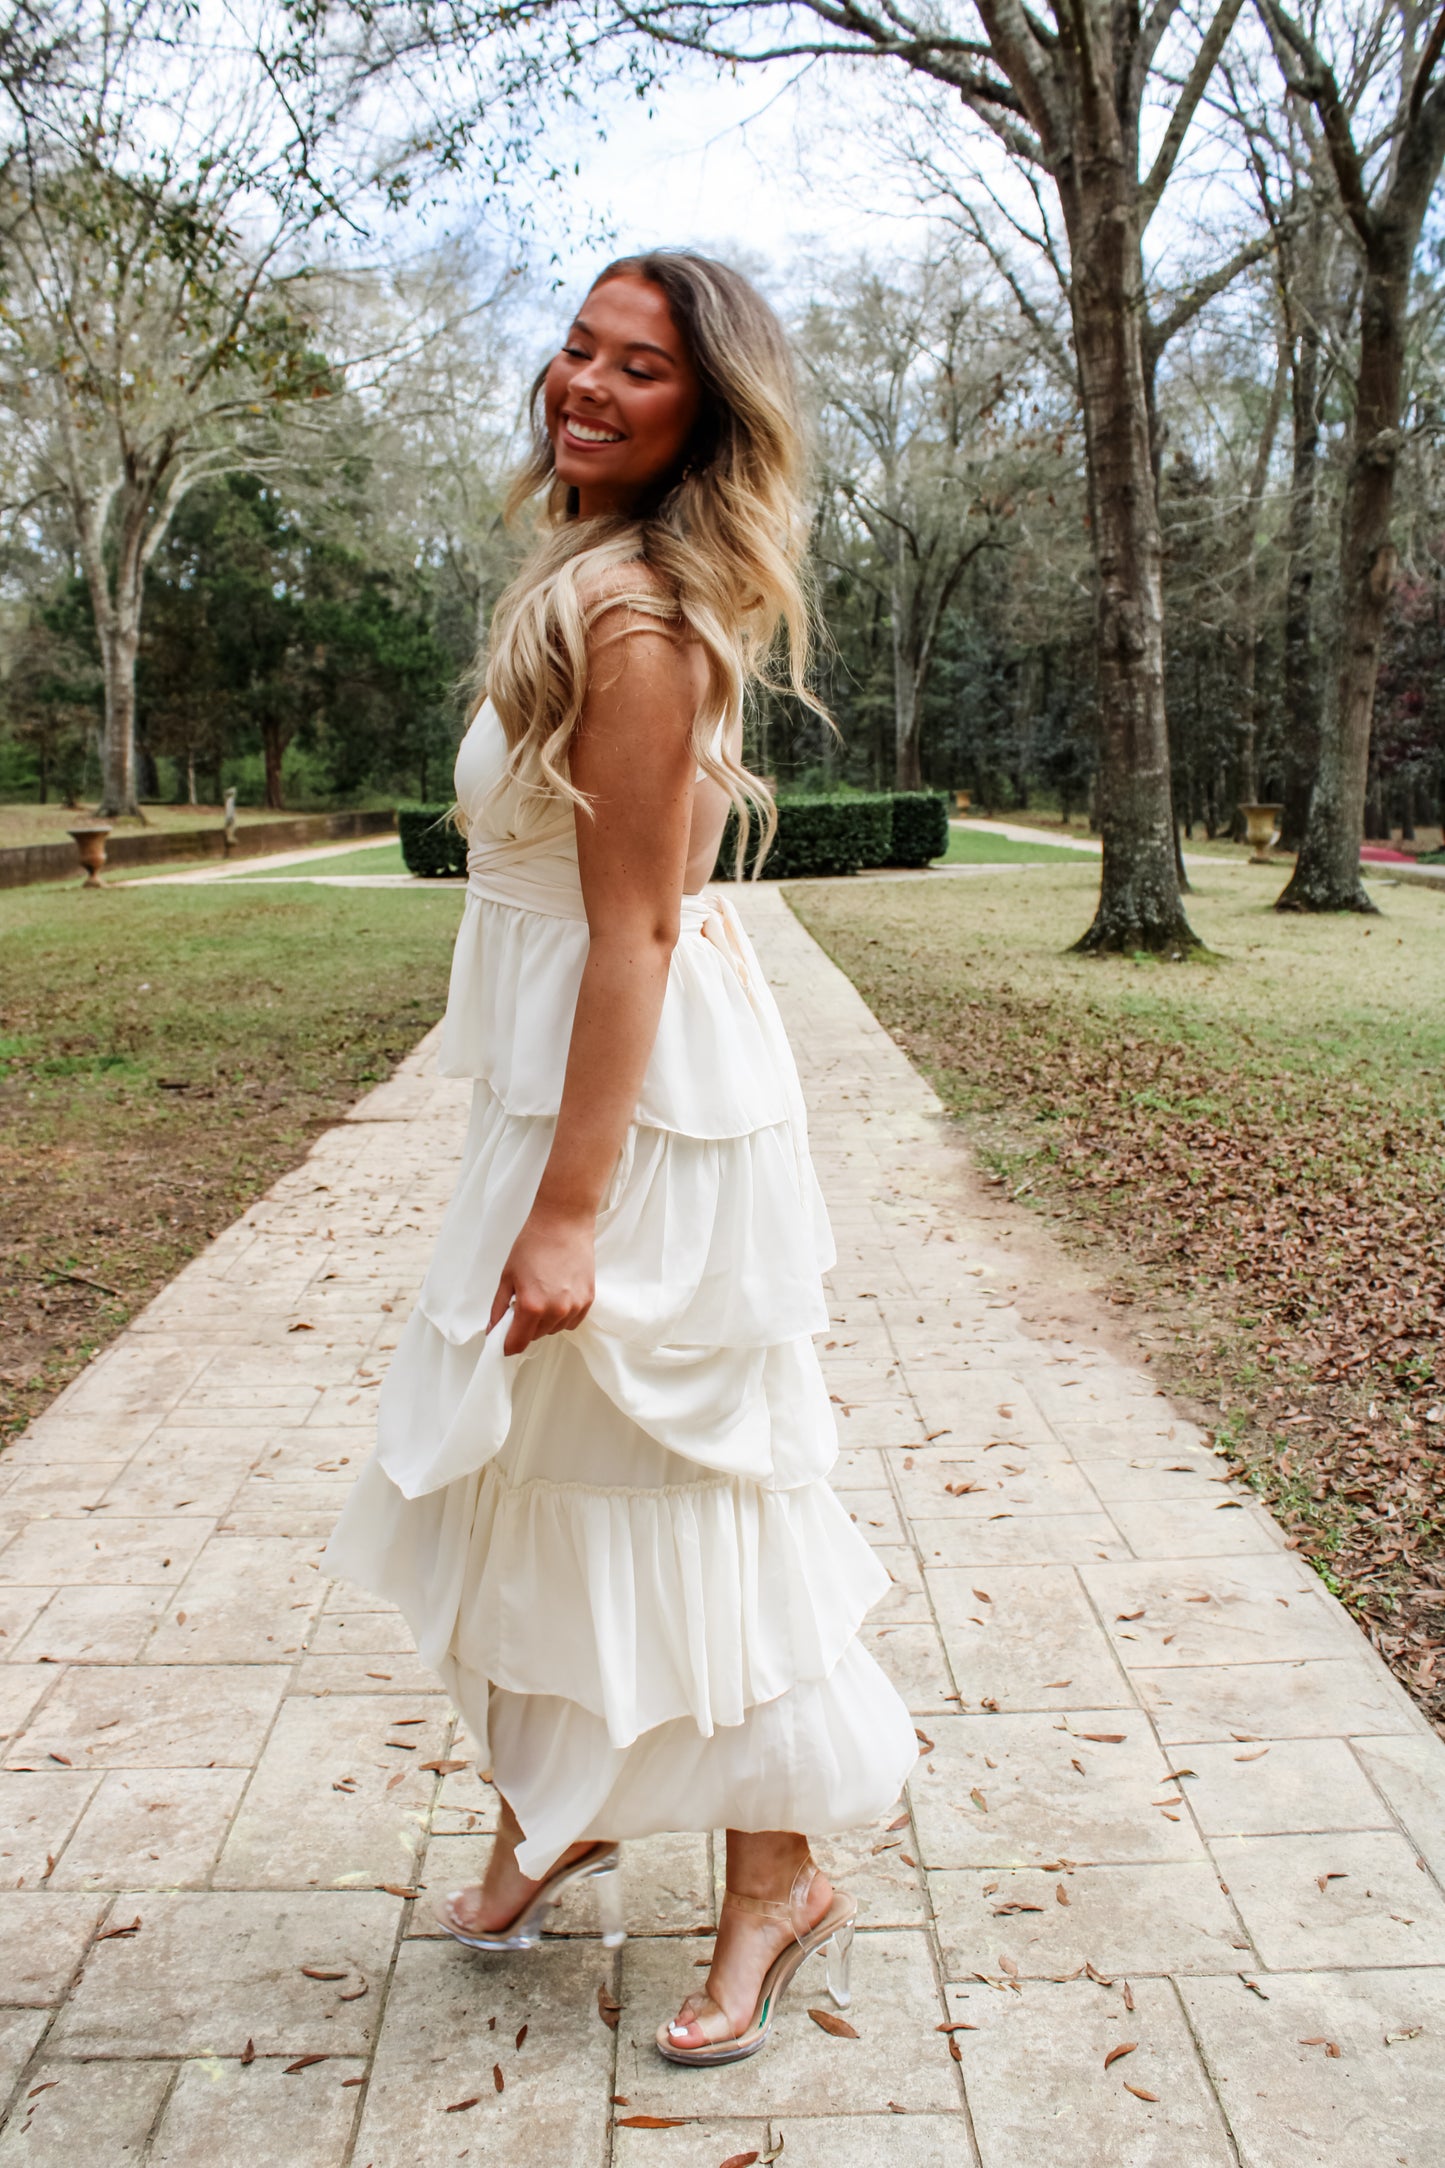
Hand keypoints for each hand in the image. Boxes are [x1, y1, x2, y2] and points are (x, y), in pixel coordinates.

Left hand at [489, 1203, 595, 1354]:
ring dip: (544, 1321)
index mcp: (531, 1306)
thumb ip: (498, 1308)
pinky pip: (571, 1321)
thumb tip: (493, 1331)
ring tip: (543, 1293)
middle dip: (524, 1327)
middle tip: (522, 1303)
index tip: (503, 1339)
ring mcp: (575, 1307)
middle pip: (535, 1337)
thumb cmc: (532, 1245)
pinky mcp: (588, 1300)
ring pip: (554, 1330)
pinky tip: (558, 1294)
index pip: (517, 1344)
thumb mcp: (507, 1277)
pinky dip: (562, 1315)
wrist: (563, 1224)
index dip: (507, 1345)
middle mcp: (555, 1311)